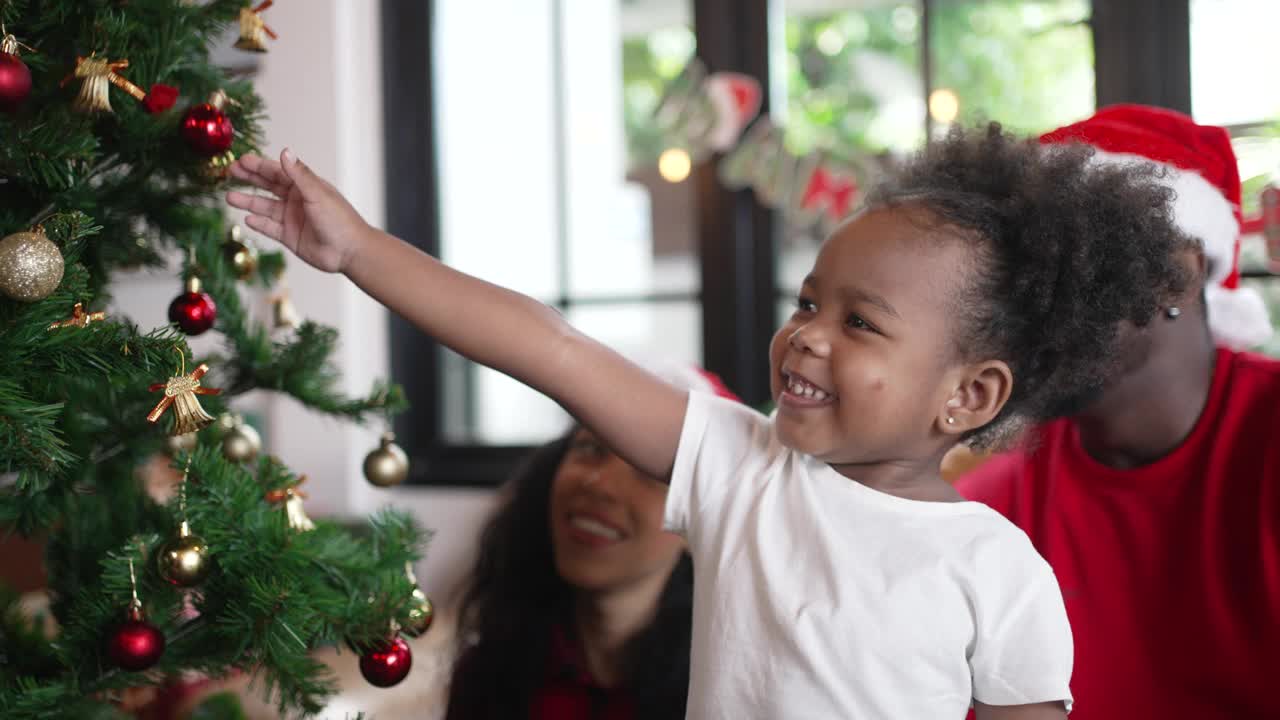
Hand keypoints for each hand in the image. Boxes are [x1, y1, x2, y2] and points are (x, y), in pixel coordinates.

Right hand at [225, 149, 367, 273]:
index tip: (241, 160)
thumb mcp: (317, 193)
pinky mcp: (290, 236)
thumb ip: (299, 174)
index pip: (277, 171)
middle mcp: (296, 200)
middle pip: (268, 186)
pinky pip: (269, 228)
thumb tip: (285, 151)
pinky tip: (247, 218)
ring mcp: (292, 218)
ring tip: (229, 197)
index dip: (259, 165)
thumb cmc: (339, 220)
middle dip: (249, 179)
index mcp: (305, 186)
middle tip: (229, 172)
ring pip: (265, 207)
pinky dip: (258, 223)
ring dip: (248, 202)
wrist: (350, 251)